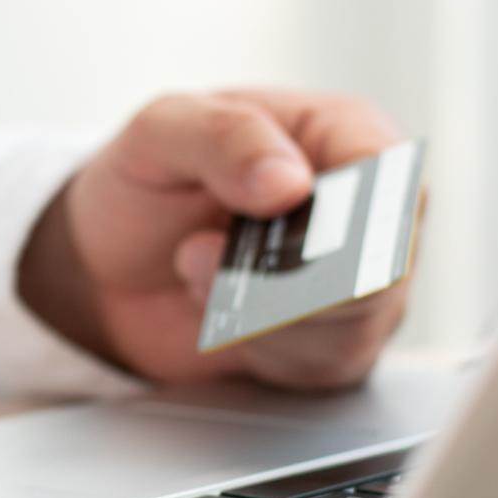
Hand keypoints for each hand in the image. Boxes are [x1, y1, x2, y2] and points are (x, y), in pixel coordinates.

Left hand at [19, 89, 413, 390]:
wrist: (107, 267)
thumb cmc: (146, 183)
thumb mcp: (161, 132)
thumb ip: (226, 139)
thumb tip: (289, 181)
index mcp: (344, 135)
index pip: (390, 175)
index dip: (344, 208)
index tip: (279, 214)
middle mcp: (368, 210)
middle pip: (383, 261)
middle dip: (285, 271)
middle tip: (204, 250)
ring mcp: (357, 282)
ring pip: (355, 323)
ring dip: (262, 311)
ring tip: (196, 270)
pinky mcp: (330, 342)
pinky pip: (322, 365)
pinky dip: (258, 347)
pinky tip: (219, 314)